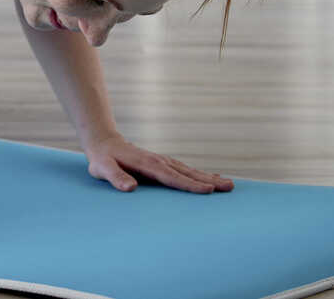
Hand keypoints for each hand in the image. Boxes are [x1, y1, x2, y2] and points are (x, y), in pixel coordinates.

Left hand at [84, 133, 234, 193]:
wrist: (105, 143)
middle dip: (208, 180)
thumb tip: (130, 187)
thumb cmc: (103, 159)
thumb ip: (116, 177)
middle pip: (187, 173)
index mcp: (148, 165)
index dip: (189, 185)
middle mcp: (159, 161)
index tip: (208, 190)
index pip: (172, 177)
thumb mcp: (103, 169)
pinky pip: (185, 170)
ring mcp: (163, 161)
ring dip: (209, 178)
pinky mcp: (164, 164)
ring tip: (229, 185)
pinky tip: (212, 179)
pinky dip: (199, 175)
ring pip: (189, 171)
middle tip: (230, 187)